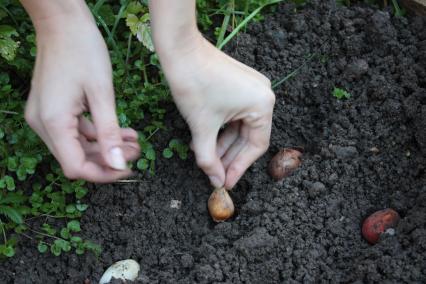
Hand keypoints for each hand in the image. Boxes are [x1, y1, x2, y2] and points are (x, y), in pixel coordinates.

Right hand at [25, 14, 139, 182]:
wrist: (63, 23)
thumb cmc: (83, 51)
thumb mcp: (102, 94)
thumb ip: (109, 133)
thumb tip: (119, 165)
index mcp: (54, 122)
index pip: (76, 167)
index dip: (103, 174)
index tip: (128, 168)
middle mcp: (44, 124)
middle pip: (76, 158)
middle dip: (108, 159)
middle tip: (135, 151)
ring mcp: (45, 117)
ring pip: (77, 146)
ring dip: (105, 147)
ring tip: (133, 141)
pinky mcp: (52, 109)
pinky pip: (75, 131)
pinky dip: (97, 134)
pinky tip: (121, 130)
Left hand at [159, 36, 274, 188]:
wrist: (180, 49)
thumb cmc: (194, 83)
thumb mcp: (202, 127)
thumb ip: (209, 159)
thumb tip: (215, 181)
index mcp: (262, 104)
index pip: (256, 146)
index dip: (240, 167)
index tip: (226, 182)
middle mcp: (263, 95)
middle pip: (248, 137)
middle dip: (228, 157)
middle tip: (215, 175)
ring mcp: (251, 88)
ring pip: (238, 127)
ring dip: (221, 144)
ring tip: (204, 159)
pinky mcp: (239, 85)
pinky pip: (234, 114)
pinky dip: (220, 129)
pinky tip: (204, 142)